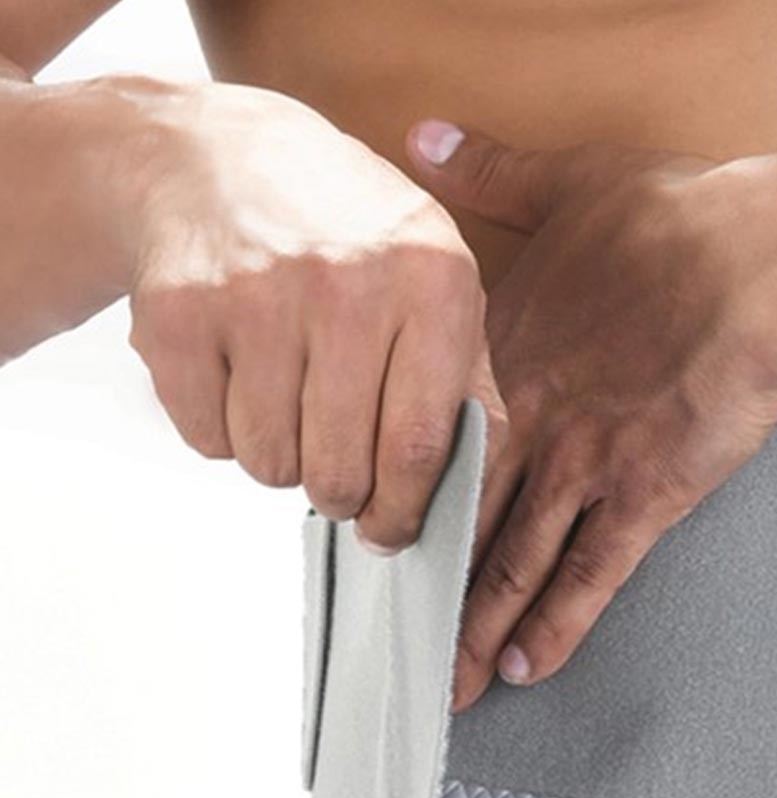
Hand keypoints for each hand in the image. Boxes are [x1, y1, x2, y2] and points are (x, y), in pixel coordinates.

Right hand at [122, 77, 507, 547]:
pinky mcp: (179, 316)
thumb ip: (466, 378)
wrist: (219, 159)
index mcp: (430, 281)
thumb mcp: (433, 282)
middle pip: (339, 472)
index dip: (403, 512)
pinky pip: (207, 441)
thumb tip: (474, 487)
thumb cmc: (350, 239)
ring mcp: (255, 297)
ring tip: (289, 400)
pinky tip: (237, 374)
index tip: (391, 535)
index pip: (418, 446)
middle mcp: (345, 285)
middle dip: (341, 495)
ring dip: (280, 458)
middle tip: (338, 474)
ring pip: (269, 465)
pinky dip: (222, 431)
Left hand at [404, 119, 776, 712]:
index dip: (394, 490)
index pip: (429, 438)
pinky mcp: (647, 495)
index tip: (368, 530)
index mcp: (504, 355)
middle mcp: (531, 421)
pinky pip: (595, 572)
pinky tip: (532, 665)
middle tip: (390, 638)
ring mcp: (586, 464)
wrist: (761, 260)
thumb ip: (489, 172)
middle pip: (458, 519)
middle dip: (422, 585)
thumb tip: (423, 140)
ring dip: (478, 626)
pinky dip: (561, 622)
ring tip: (450, 681)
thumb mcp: (569, 180)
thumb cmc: (675, 221)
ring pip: (514, 561)